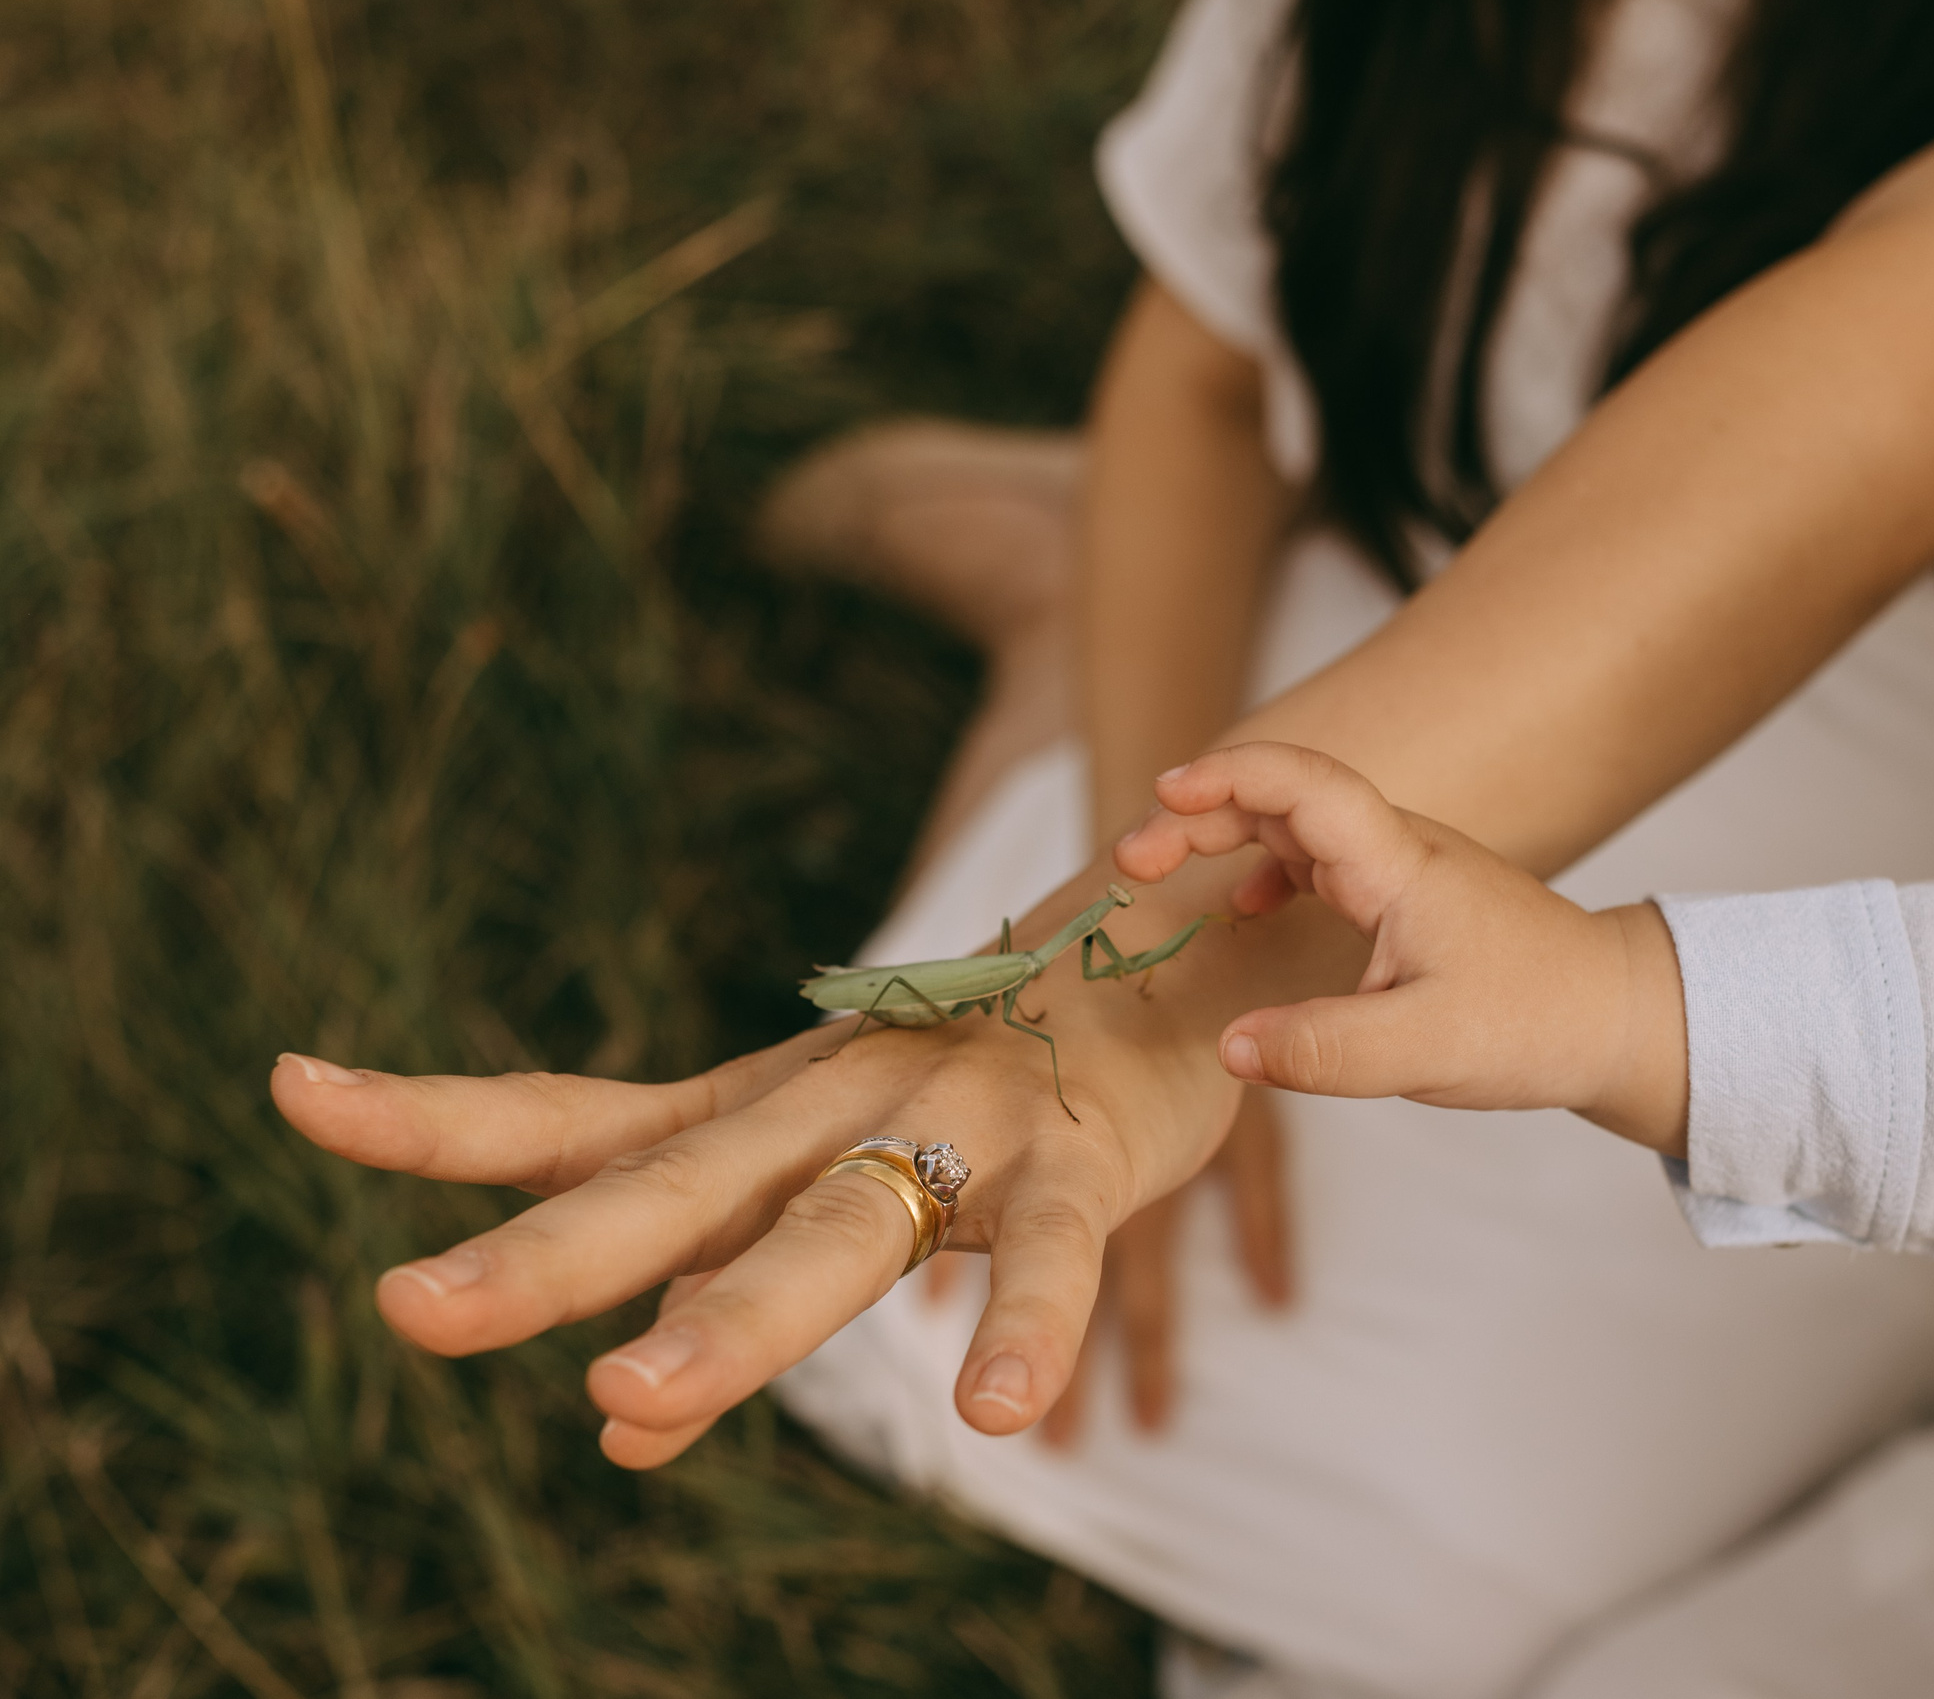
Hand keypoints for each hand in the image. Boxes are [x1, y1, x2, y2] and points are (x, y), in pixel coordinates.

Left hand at [270, 865, 1325, 1467]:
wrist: (1178, 953)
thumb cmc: (991, 1083)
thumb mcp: (842, 1189)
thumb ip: (721, 1298)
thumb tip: (607, 1442)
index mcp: (764, 1106)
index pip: (580, 1114)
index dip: (438, 1113)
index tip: (292, 1088)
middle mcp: (835, 1101)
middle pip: (673, 1186)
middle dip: (543, 1256)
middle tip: (409, 1313)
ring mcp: (956, 1120)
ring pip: (836, 1225)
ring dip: (736, 1315)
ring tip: (627, 1400)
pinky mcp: (1080, 1158)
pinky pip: (1048, 1251)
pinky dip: (1020, 1324)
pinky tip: (993, 1416)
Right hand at [1115, 743, 1689, 1151]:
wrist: (1612, 1016)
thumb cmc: (1534, 1022)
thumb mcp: (1425, 1049)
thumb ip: (1324, 1051)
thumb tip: (1230, 1046)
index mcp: (1401, 866)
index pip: (1304, 785)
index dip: (1229, 777)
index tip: (1165, 794)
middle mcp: (1397, 850)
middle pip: (1282, 795)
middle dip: (1198, 812)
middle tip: (1130, 859)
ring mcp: (1401, 870)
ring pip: (1293, 826)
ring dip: (1222, 838)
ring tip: (1155, 872)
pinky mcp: (1404, 898)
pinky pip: (1317, 861)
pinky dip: (1264, 871)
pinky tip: (1246, 910)